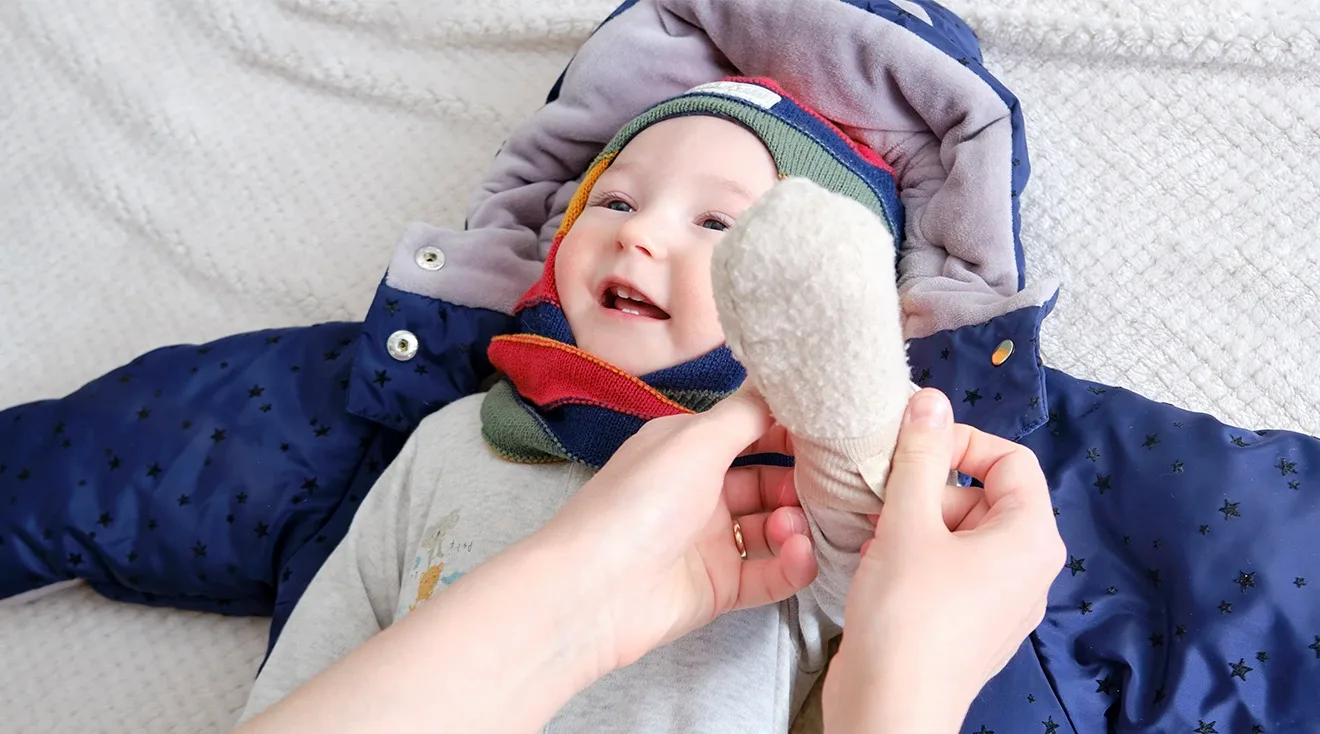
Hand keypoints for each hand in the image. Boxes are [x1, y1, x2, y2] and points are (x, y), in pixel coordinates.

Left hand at [541, 388, 818, 672]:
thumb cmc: (638, 502)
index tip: (829, 433)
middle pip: (769, 481)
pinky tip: (798, 553)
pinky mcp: (720, 587)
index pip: (750, 431)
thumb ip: (746, 413)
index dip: (788, 431)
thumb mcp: (695, 441)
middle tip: (828, 485)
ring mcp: (710, 541)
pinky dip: (792, 564)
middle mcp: (700, 491)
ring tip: (793, 525)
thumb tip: (780, 386)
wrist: (594, 589)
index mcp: (688, 449)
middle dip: (800, 482)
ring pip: (774, 528)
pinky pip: (771, 573)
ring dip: (796, 524)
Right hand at [824, 388, 1065, 731]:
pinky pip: (950, 569)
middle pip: (983, 496)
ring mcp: (1000, 601)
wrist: (892, 709)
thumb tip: (930, 401)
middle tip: (886, 498)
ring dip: (915, 521)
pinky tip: (879, 565)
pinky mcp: (970, 624)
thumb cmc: (908, 618)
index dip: (963, 443)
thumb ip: (920, 457)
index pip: (1012, 460)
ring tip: (876, 534)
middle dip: (930, 487)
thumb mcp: (909, 523)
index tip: (915, 448)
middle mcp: (1027, 569)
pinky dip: (916, 556)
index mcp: (1031, 539)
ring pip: (961, 533)